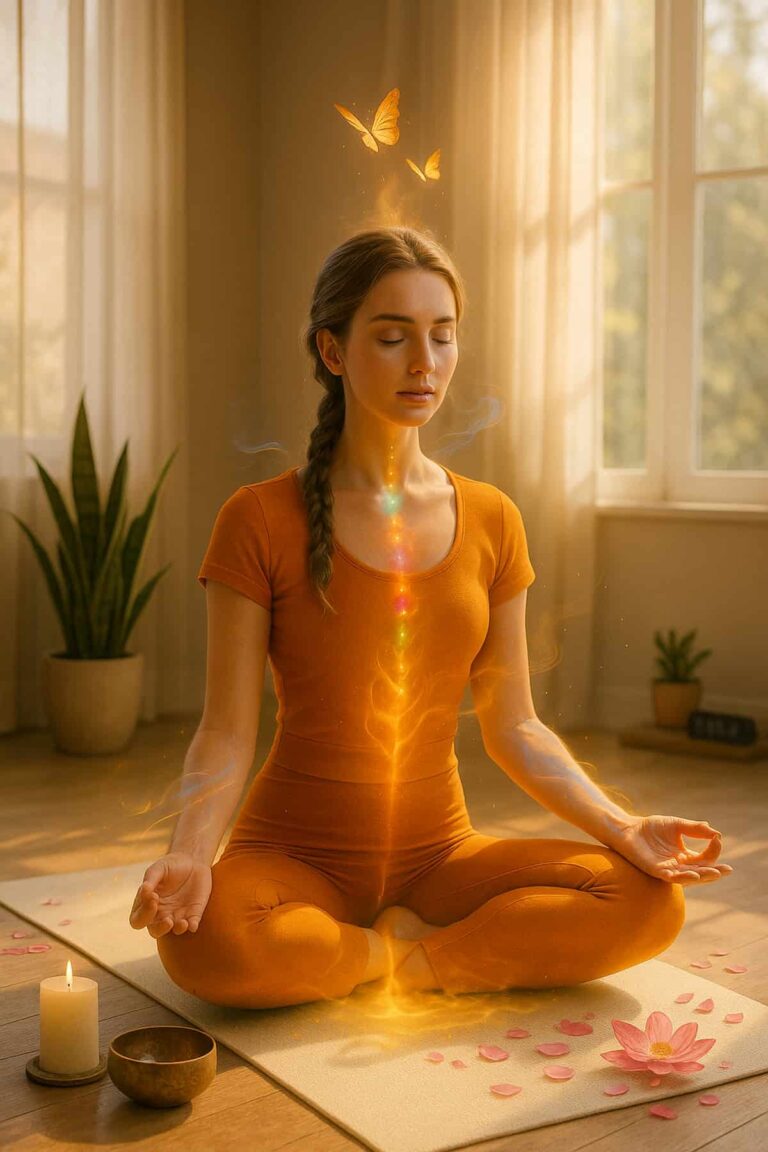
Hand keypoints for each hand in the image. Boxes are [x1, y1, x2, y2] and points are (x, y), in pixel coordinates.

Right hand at [129, 853, 212, 937]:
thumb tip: (144, 890)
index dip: (144, 914)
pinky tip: (193, 924)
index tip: (153, 897)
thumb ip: (150, 880)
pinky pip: (192, 925)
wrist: (192, 861)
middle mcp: (160, 914)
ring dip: (177, 929)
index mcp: (146, 905)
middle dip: (160, 928)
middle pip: (154, 931)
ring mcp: (177, 915)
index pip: (138, 919)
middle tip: (167, 919)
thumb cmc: (170, 866)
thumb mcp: (158, 869)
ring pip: (173, 931)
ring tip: (182, 922)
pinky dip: (192, 926)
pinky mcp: (193, 914)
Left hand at [609, 815, 733, 885]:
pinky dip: (683, 877)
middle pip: (701, 872)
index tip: (717, 838)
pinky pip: (672, 878)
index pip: (705, 858)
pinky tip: (694, 875)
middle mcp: (679, 866)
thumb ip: (695, 829)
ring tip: (715, 874)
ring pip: (689, 878)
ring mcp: (668, 870)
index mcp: (685, 856)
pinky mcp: (656, 871)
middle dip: (715, 872)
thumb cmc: (651, 827)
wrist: (628, 829)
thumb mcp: (677, 825)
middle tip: (728, 870)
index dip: (713, 850)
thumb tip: (716, 832)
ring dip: (702, 876)